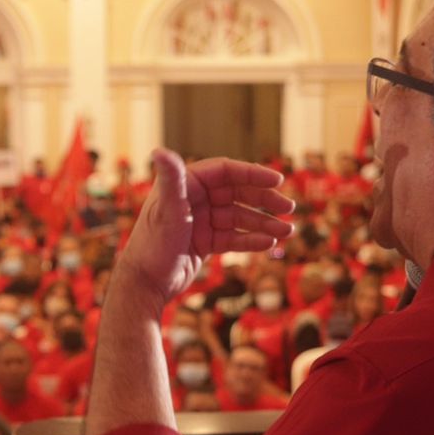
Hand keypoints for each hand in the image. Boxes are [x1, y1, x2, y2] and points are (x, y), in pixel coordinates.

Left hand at [118, 149, 293, 306]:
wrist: (145, 284)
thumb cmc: (153, 244)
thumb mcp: (167, 211)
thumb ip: (170, 180)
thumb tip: (158, 150)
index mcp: (186, 184)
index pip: (226, 171)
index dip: (252, 174)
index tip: (277, 180)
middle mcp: (194, 199)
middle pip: (238, 193)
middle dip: (265, 200)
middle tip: (289, 209)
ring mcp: (201, 221)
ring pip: (240, 217)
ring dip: (264, 223)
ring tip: (286, 232)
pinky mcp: (205, 242)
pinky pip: (234, 237)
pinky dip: (252, 240)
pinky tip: (269, 244)